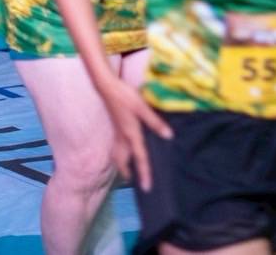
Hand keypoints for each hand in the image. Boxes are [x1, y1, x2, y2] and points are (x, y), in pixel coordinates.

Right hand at [98, 75, 170, 191]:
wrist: (107, 86)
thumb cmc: (125, 96)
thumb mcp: (142, 108)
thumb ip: (155, 122)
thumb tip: (169, 136)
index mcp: (131, 134)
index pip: (140, 158)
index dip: (144, 173)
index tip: (147, 188)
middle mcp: (122, 137)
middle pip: (122, 160)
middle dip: (126, 172)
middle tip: (133, 181)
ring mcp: (117, 132)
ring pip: (117, 154)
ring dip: (121, 164)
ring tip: (126, 170)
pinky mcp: (115, 126)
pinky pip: (117, 146)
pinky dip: (119, 153)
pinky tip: (124, 149)